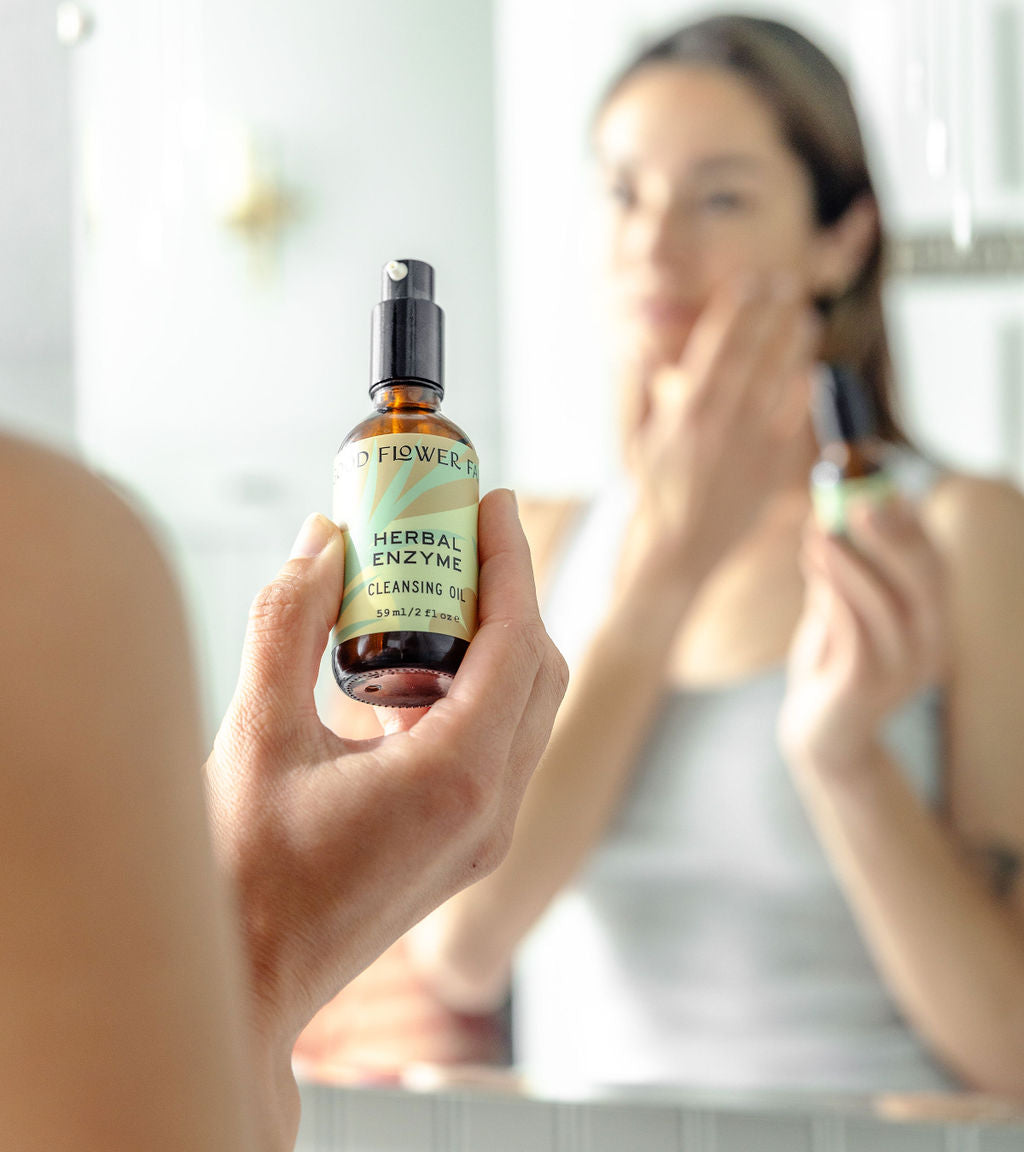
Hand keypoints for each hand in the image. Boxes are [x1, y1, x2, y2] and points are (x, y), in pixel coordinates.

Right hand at [203, 489, 565, 1135]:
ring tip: (433, 582)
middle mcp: (490, 811)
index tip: (487, 501)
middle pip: (538, 670)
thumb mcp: (254, 732)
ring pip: (524, 708)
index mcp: (455, 780)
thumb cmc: (241, 870)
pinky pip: (498, 744)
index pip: (517, 642)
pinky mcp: (465, 846)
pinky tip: (409, 663)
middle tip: (457, 530)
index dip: (509, 561)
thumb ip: (288, 624)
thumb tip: (323, 540)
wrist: (244, 984)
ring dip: (493, 638)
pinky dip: (475, 687)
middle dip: (506, 590)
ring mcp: (485, 836)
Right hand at [617, 274, 816, 597]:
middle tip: (787, 284)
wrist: (679, 548)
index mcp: (687, 411)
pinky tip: (809, 370)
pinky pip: (794, 421)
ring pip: (781, 382)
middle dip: (772, 315)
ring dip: (795, 347)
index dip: (737, 310)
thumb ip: (644, 385)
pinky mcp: (774, 468)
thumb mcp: (640, 433)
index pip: (719, 345)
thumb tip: (643, 340)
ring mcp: (753, 446)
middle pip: (755, 355)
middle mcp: (724, 424)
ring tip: (806, 318)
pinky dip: (802, 392)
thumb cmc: (654, 488)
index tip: (750, 283)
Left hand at [778, 496, 950, 778]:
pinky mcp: (867, 686)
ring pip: (885, 606)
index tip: (880, 487)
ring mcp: (903, 669)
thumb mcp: (838, 604)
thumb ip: (840, 565)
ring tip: (818, 534)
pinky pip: (856, 634)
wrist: (819, 730)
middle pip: (926, 581)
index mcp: (930, 618)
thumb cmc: (832, 658)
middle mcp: (929, 643)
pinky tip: (813, 568)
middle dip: (892, 537)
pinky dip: (834, 596)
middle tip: (856, 503)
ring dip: (850, 564)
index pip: (935, 563)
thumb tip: (825, 509)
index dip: (910, 523)